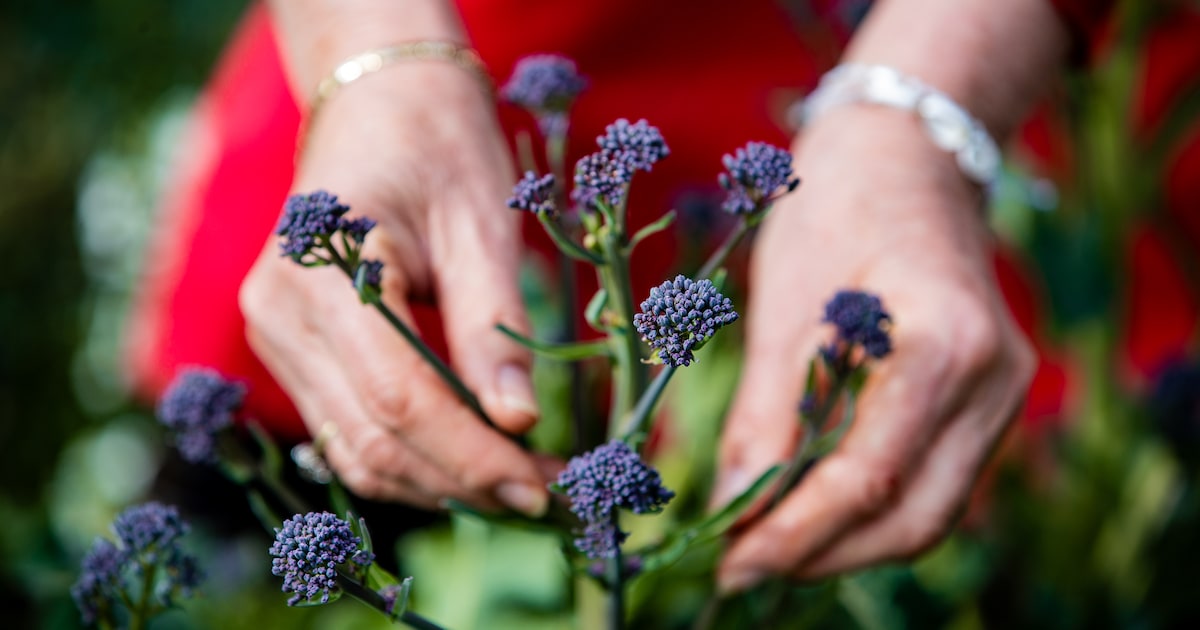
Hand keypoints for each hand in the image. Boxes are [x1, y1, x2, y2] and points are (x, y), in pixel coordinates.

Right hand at [239, 63, 549, 515]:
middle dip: (464, 480)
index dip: (472, 456)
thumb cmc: (438, 145)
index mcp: (320, 270)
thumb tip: (518, 424)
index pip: (399, 398)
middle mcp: (278, 312)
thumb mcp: (480, 225)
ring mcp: (275, 336)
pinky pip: (348, 430)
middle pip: (374, 437)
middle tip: (547, 492)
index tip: (541, 485)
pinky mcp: (292, 351)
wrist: (379, 103)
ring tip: (519, 486)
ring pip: (356, 449)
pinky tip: (471, 463)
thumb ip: (491, 327)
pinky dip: (410, 459)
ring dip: (440, 482)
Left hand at [713, 107, 1035, 590]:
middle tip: (744, 565)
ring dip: (848, 542)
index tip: (733, 560)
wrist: (905, 154)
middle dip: (823, 555)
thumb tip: (733, 508)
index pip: (869, 476)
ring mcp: (1003, 392)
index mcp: (943, 340)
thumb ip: (764, 415)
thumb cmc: (834, 208)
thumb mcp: (782, 305)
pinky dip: (874, 509)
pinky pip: (934, 480)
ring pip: (930, 511)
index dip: (796, 532)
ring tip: (770, 543)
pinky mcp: (989, 399)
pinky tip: (815, 506)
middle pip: (914, 516)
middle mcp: (994, 377)